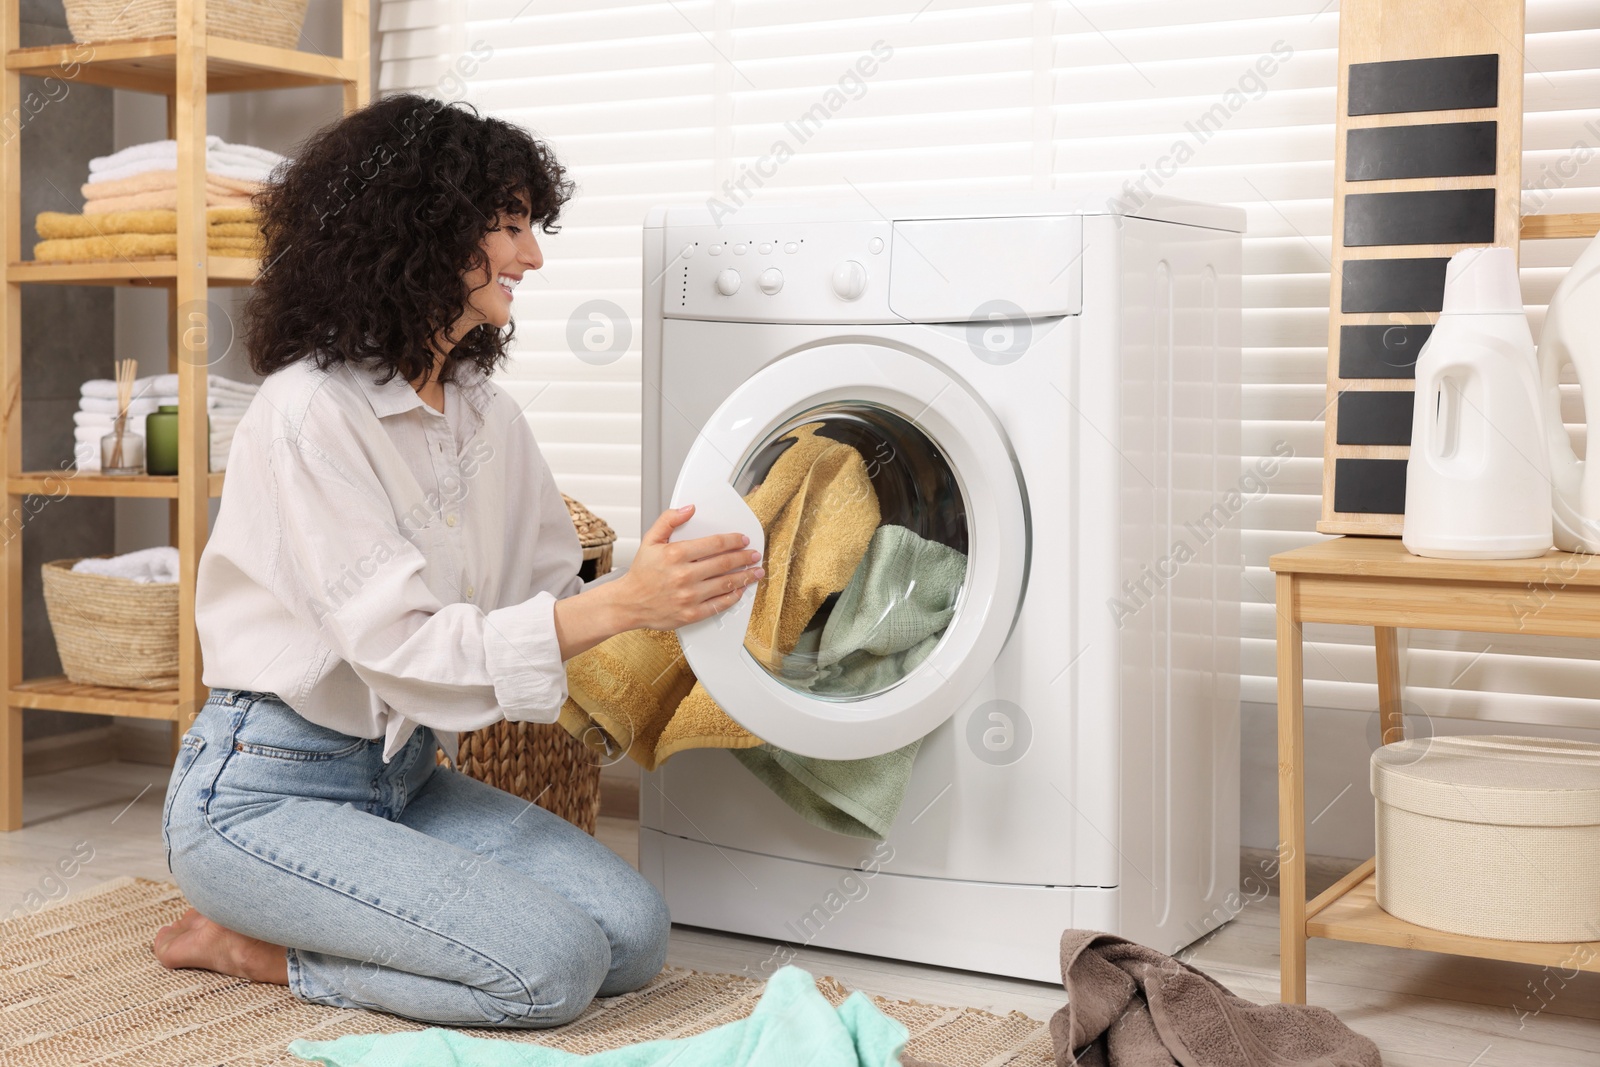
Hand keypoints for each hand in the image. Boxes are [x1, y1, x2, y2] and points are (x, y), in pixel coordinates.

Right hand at [615, 504, 763, 629]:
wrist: (629, 603)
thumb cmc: (642, 573)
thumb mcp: (650, 540)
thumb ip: (669, 520)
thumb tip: (689, 508)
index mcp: (675, 554)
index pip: (715, 544)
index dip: (733, 540)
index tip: (742, 540)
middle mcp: (684, 575)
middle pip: (724, 563)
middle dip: (744, 558)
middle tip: (754, 555)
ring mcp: (689, 596)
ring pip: (726, 584)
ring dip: (745, 577)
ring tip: (755, 572)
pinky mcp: (691, 614)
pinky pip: (719, 605)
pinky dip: (733, 597)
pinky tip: (740, 590)